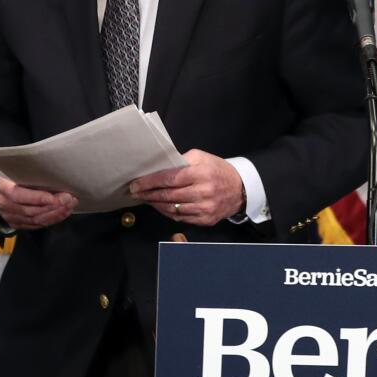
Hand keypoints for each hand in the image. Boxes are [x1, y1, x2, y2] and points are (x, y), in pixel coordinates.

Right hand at [0, 177, 76, 229]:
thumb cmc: (12, 175)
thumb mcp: (16, 169)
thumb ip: (30, 173)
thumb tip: (55, 175)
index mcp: (2, 187)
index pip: (17, 195)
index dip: (36, 198)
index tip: (53, 198)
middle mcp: (4, 204)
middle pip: (29, 209)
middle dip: (52, 206)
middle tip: (68, 199)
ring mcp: (9, 216)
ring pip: (34, 219)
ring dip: (54, 214)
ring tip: (69, 206)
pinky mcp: (16, 224)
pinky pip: (36, 225)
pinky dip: (51, 220)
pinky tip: (62, 213)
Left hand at [129, 149, 243, 225]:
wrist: (240, 189)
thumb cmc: (218, 170)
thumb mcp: (202, 157)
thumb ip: (181, 161)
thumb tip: (159, 167)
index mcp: (201, 173)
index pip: (169, 178)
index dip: (150, 182)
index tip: (136, 184)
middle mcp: (203, 192)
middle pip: (168, 195)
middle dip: (148, 194)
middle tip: (135, 193)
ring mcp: (204, 208)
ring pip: (172, 209)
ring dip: (155, 204)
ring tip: (146, 199)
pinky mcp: (205, 219)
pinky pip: (180, 218)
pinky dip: (167, 212)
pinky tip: (160, 206)